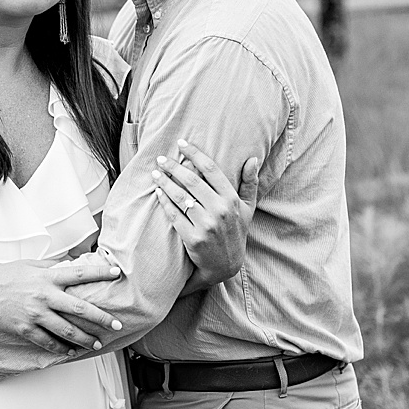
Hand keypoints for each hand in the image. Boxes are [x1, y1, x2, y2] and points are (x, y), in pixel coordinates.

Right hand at [0, 254, 124, 357]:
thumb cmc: (2, 276)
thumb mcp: (28, 265)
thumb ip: (51, 266)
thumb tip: (72, 263)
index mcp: (46, 276)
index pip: (79, 273)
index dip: (100, 273)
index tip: (117, 273)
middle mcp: (43, 295)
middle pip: (81, 309)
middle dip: (102, 319)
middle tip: (117, 325)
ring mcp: (34, 314)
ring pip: (68, 330)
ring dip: (85, 339)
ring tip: (96, 343)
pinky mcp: (25, 328)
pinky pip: (48, 341)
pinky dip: (61, 348)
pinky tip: (70, 351)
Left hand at [152, 139, 261, 286]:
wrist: (225, 265)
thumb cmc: (236, 232)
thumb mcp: (248, 209)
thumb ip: (250, 183)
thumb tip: (252, 159)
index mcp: (232, 200)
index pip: (211, 170)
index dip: (194, 154)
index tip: (181, 143)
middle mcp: (220, 210)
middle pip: (192, 181)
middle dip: (174, 167)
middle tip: (162, 159)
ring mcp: (206, 225)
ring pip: (180, 196)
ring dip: (165, 182)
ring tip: (156, 173)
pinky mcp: (192, 237)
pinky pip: (174, 214)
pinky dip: (164, 201)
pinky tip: (157, 192)